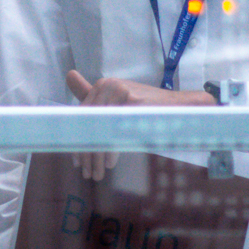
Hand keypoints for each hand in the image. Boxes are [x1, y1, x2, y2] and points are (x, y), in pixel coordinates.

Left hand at [64, 69, 212, 180]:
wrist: (180, 106)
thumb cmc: (147, 106)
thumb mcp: (118, 99)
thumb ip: (92, 94)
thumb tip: (69, 76)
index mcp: (103, 85)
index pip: (82, 115)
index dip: (76, 139)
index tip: (76, 160)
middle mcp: (109, 86)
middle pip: (88, 124)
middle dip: (85, 152)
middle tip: (86, 172)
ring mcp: (121, 94)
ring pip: (100, 131)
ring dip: (96, 156)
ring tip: (96, 173)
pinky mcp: (132, 104)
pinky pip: (115, 132)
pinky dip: (111, 149)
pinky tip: (110, 163)